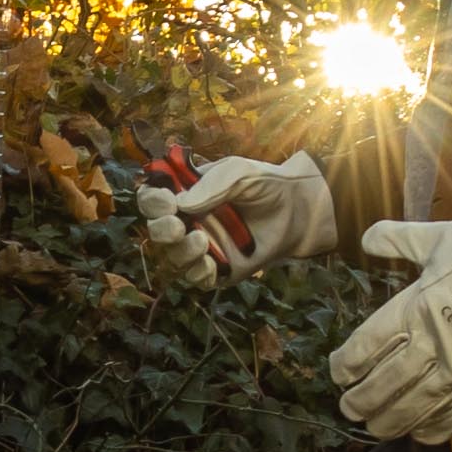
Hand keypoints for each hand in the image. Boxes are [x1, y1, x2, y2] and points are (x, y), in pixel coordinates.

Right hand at [136, 149, 338, 264]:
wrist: (299, 211)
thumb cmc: (266, 185)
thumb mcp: (238, 173)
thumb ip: (210, 185)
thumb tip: (180, 203)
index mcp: (186, 194)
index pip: (153, 198)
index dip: (152, 200)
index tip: (166, 200)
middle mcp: (189, 221)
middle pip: (158, 231)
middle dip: (161, 229)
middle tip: (178, 226)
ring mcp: (203, 247)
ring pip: (174, 258)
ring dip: (180, 251)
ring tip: (201, 241)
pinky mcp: (219, 269)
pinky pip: (197, 277)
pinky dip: (198, 272)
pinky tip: (211, 262)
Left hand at [330, 201, 451, 443]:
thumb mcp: (436, 238)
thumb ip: (397, 239)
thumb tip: (365, 237)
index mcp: (413, 307)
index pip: (365, 347)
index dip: (346, 366)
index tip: (339, 374)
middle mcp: (431, 344)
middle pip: (382, 385)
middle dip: (359, 401)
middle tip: (349, 409)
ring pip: (411, 409)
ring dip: (387, 423)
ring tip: (374, 427)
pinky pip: (450, 419)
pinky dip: (429, 430)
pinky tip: (417, 433)